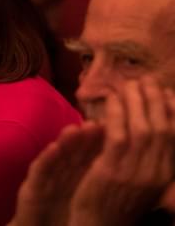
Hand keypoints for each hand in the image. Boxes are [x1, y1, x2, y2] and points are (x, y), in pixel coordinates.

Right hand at [9, 121, 103, 225]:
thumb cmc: (62, 213)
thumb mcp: (81, 194)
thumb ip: (93, 172)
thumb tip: (118, 153)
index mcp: (74, 176)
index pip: (88, 154)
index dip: (99, 140)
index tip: (112, 126)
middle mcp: (59, 173)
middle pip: (72, 152)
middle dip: (84, 136)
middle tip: (95, 122)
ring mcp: (44, 179)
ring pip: (56, 157)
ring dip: (64, 142)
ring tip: (74, 128)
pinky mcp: (30, 188)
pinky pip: (39, 172)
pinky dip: (46, 159)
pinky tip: (53, 147)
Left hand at [68, 77, 174, 225]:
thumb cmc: (116, 200)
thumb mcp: (141, 179)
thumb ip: (147, 156)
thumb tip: (150, 126)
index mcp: (166, 174)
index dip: (172, 110)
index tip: (166, 90)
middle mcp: (157, 172)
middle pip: (162, 127)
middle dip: (155, 100)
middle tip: (146, 79)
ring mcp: (136, 171)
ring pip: (143, 127)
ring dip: (137, 101)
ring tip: (129, 83)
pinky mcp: (113, 169)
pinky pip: (119, 134)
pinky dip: (117, 113)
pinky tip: (111, 99)